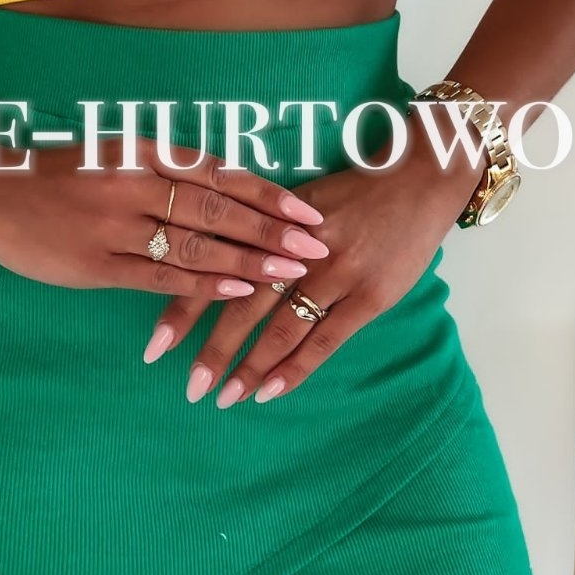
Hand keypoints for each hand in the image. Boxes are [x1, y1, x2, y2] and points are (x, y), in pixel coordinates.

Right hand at [0, 131, 331, 298]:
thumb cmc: (55, 173)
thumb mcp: (112, 154)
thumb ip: (161, 167)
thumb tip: (221, 180)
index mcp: (141, 153)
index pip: (218, 174)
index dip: (266, 194)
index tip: (308, 209)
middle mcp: (134, 184)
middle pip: (217, 208)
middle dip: (272, 229)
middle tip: (318, 244)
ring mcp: (115, 225)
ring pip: (196, 243)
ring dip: (249, 258)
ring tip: (293, 271)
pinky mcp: (95, 264)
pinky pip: (160, 274)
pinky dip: (203, 282)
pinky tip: (238, 289)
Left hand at [142, 127, 485, 403]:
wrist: (419, 177)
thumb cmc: (353, 190)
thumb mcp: (295, 199)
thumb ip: (255, 229)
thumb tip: (207, 263)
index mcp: (269, 221)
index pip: (214, 270)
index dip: (183, 309)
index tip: (154, 348)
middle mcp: (296, 248)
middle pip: (243, 306)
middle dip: (212, 352)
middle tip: (189, 387)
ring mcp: (335, 274)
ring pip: (281, 329)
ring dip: (249, 368)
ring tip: (224, 397)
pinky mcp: (370, 296)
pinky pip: (326, 340)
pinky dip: (296, 368)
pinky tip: (270, 391)